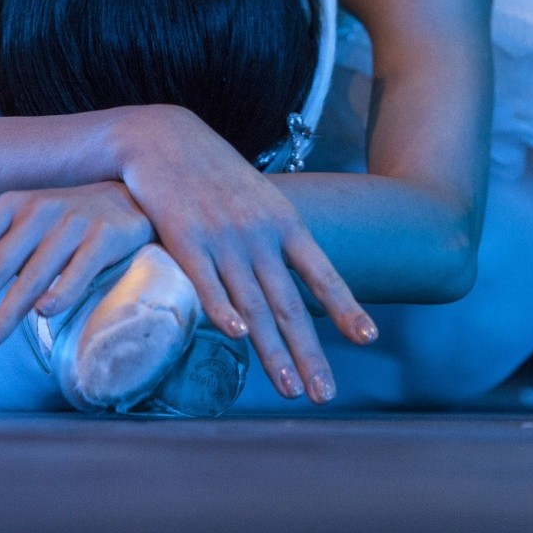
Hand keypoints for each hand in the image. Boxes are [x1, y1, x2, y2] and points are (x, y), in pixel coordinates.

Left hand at [0, 181, 154, 351]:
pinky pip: (82, 269)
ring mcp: (74, 222)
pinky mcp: (108, 236)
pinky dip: (63, 291)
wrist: (131, 198)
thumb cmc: (64, 222)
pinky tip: (45, 314)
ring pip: (33, 275)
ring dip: (5, 314)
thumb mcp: (21, 227)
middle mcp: (39, 210)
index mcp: (12, 205)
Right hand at [115, 105, 377, 403]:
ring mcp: (223, 237)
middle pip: (289, 303)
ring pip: (252, 303)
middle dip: (309, 353)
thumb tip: (298, 277)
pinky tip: (235, 336)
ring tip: (290, 388)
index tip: (368, 338)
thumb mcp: (258, 200)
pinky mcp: (183, 236)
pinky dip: (221, 308)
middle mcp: (259, 234)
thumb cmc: (213, 174)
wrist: (164, 138)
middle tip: (324, 394)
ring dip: (273, 350)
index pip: (322, 272)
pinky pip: (205, 280)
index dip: (347, 306)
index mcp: (283, 223)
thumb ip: (276, 238)